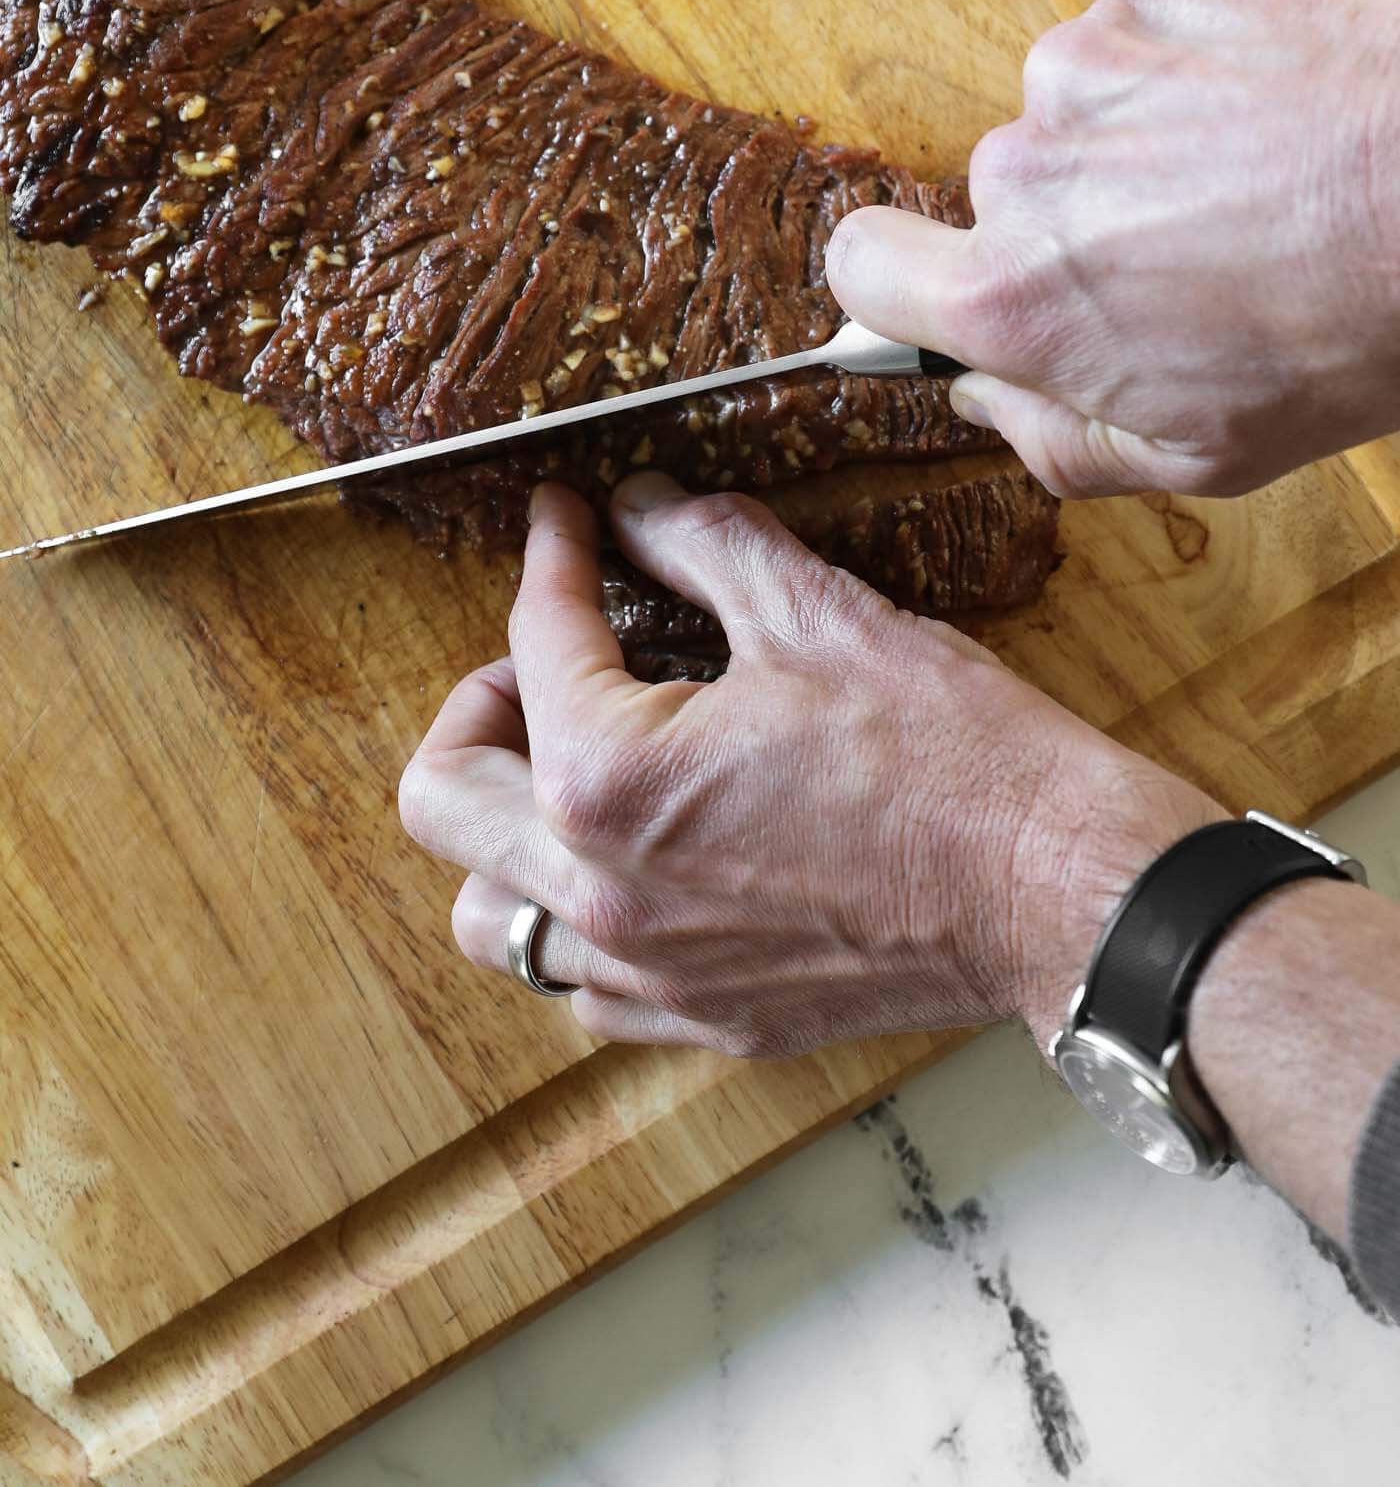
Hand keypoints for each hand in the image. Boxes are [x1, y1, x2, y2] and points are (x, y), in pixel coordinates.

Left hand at [398, 477, 1219, 1056]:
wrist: (1054, 890)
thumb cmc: (952, 758)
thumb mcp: (817, 612)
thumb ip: (703, 544)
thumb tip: (643, 508)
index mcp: (608, 777)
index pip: (534, 641)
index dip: (552, 556)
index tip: (569, 522)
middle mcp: (601, 891)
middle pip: (444, 796)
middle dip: (481, 700)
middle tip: (549, 658)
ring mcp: (649, 971)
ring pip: (492, 911)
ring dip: (508, 827)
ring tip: (577, 769)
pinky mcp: (706, 1018)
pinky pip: (583, 982)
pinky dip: (582, 914)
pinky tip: (644, 861)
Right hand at [827, 0, 1399, 496]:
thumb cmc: (1357, 333)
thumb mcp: (1201, 455)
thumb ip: (1054, 440)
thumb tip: (982, 396)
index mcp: (1016, 299)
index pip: (862, 264)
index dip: (904, 278)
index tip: (952, 280)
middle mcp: (1025, 169)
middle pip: (997, 191)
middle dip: (1071, 217)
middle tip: (1188, 244)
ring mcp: (1087, 59)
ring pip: (1069, 104)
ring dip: (1135, 134)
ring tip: (1249, 171)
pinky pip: (1133, 25)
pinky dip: (1186, 57)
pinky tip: (1266, 102)